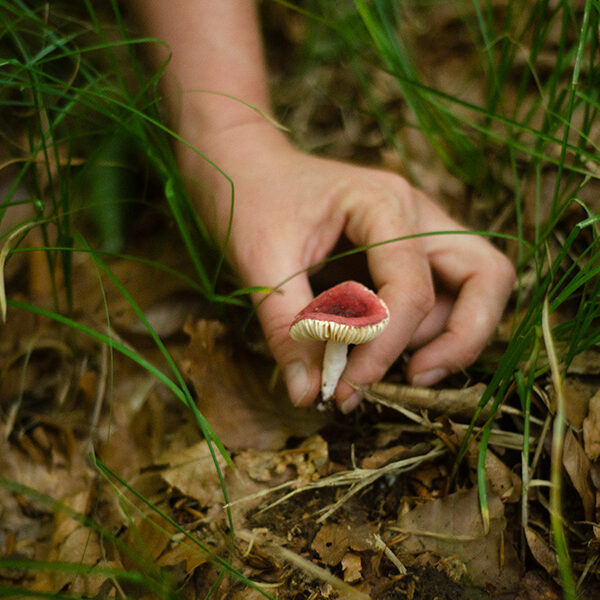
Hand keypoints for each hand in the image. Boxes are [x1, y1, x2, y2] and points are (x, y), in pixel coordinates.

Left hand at [181, 121, 514, 412]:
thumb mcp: (261, 262)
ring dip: (439, 338)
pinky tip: (376, 350)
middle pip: (486, 276)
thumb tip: (307, 395)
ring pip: (472, 288)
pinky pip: (441, 295)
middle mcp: (417, 213)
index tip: (349, 385)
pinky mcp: (408, 252)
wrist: (245, 166)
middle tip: (415, 378)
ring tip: (378, 365)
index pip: (412, 287)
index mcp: (382, 203)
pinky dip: (420, 331)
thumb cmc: (252, 200)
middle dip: (463, 338)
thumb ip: (287, 330)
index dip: (387, 344)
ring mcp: (419, 230)